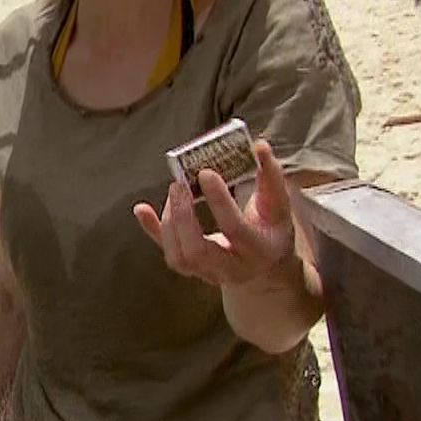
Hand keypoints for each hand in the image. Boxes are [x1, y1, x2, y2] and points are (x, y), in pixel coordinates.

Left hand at [133, 139, 298, 288]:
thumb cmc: (272, 230)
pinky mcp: (191, 270)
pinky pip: (167, 254)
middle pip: (198, 250)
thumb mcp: (279, 206)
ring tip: (176, 191)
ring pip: (179, 257)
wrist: (265, 268)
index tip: (205, 172)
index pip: (234, 228)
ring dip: (169, 222)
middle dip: (183, 216)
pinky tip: (141, 208)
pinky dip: (152, 230)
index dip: (218, 201)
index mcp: (258, 250)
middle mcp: (232, 268)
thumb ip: (271, 177)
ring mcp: (208, 274)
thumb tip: (259, 146)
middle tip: (179, 185)